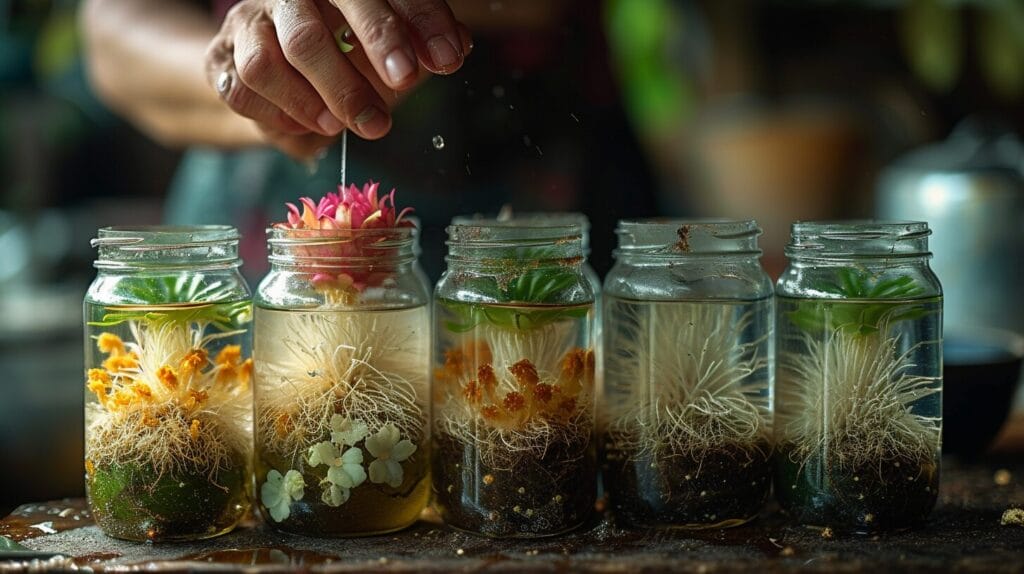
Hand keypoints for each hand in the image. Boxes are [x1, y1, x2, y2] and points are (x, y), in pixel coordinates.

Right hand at [205, 0, 470, 155]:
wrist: (270, 50)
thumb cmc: (345, 45)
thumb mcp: (390, 42)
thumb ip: (419, 44)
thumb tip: (454, 50)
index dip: (418, 22)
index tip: (446, 60)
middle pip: (311, 32)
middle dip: (352, 82)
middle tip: (381, 123)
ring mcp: (250, 20)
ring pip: (267, 63)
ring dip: (308, 104)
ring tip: (337, 128)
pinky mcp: (222, 55)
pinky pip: (240, 91)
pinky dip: (278, 116)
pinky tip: (309, 127)